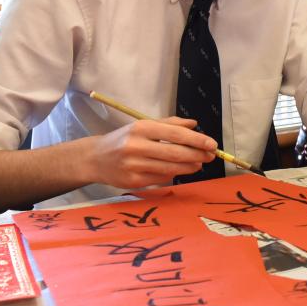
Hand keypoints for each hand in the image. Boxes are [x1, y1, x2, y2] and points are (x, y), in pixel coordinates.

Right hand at [83, 117, 217, 187]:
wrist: (94, 158)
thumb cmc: (123, 139)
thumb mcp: (143, 125)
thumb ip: (169, 124)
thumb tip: (194, 124)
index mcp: (141, 128)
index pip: (175, 134)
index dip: (196, 140)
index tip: (212, 144)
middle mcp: (136, 146)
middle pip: (175, 153)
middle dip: (197, 155)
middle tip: (210, 156)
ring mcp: (134, 165)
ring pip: (170, 168)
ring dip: (189, 167)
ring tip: (199, 164)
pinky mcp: (133, 181)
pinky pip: (160, 178)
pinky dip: (173, 175)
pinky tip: (179, 171)